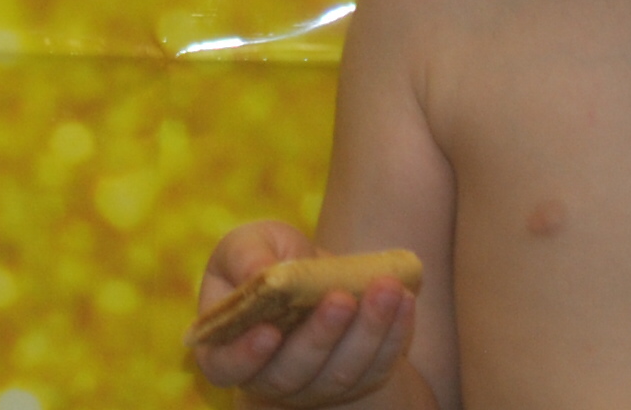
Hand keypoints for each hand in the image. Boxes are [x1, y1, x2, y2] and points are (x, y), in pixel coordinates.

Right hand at [192, 221, 416, 406]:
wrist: (308, 272)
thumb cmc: (264, 256)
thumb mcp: (247, 244)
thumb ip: (246, 257)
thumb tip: (259, 275)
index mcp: (226, 347)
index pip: (226, 366)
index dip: (245, 356)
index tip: (270, 331)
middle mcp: (269, 379)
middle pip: (293, 374)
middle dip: (321, 336)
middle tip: (342, 298)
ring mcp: (315, 387)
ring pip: (341, 374)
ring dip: (367, 333)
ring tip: (386, 289)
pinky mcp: (355, 381)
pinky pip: (377, 368)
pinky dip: (393, 336)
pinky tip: (404, 300)